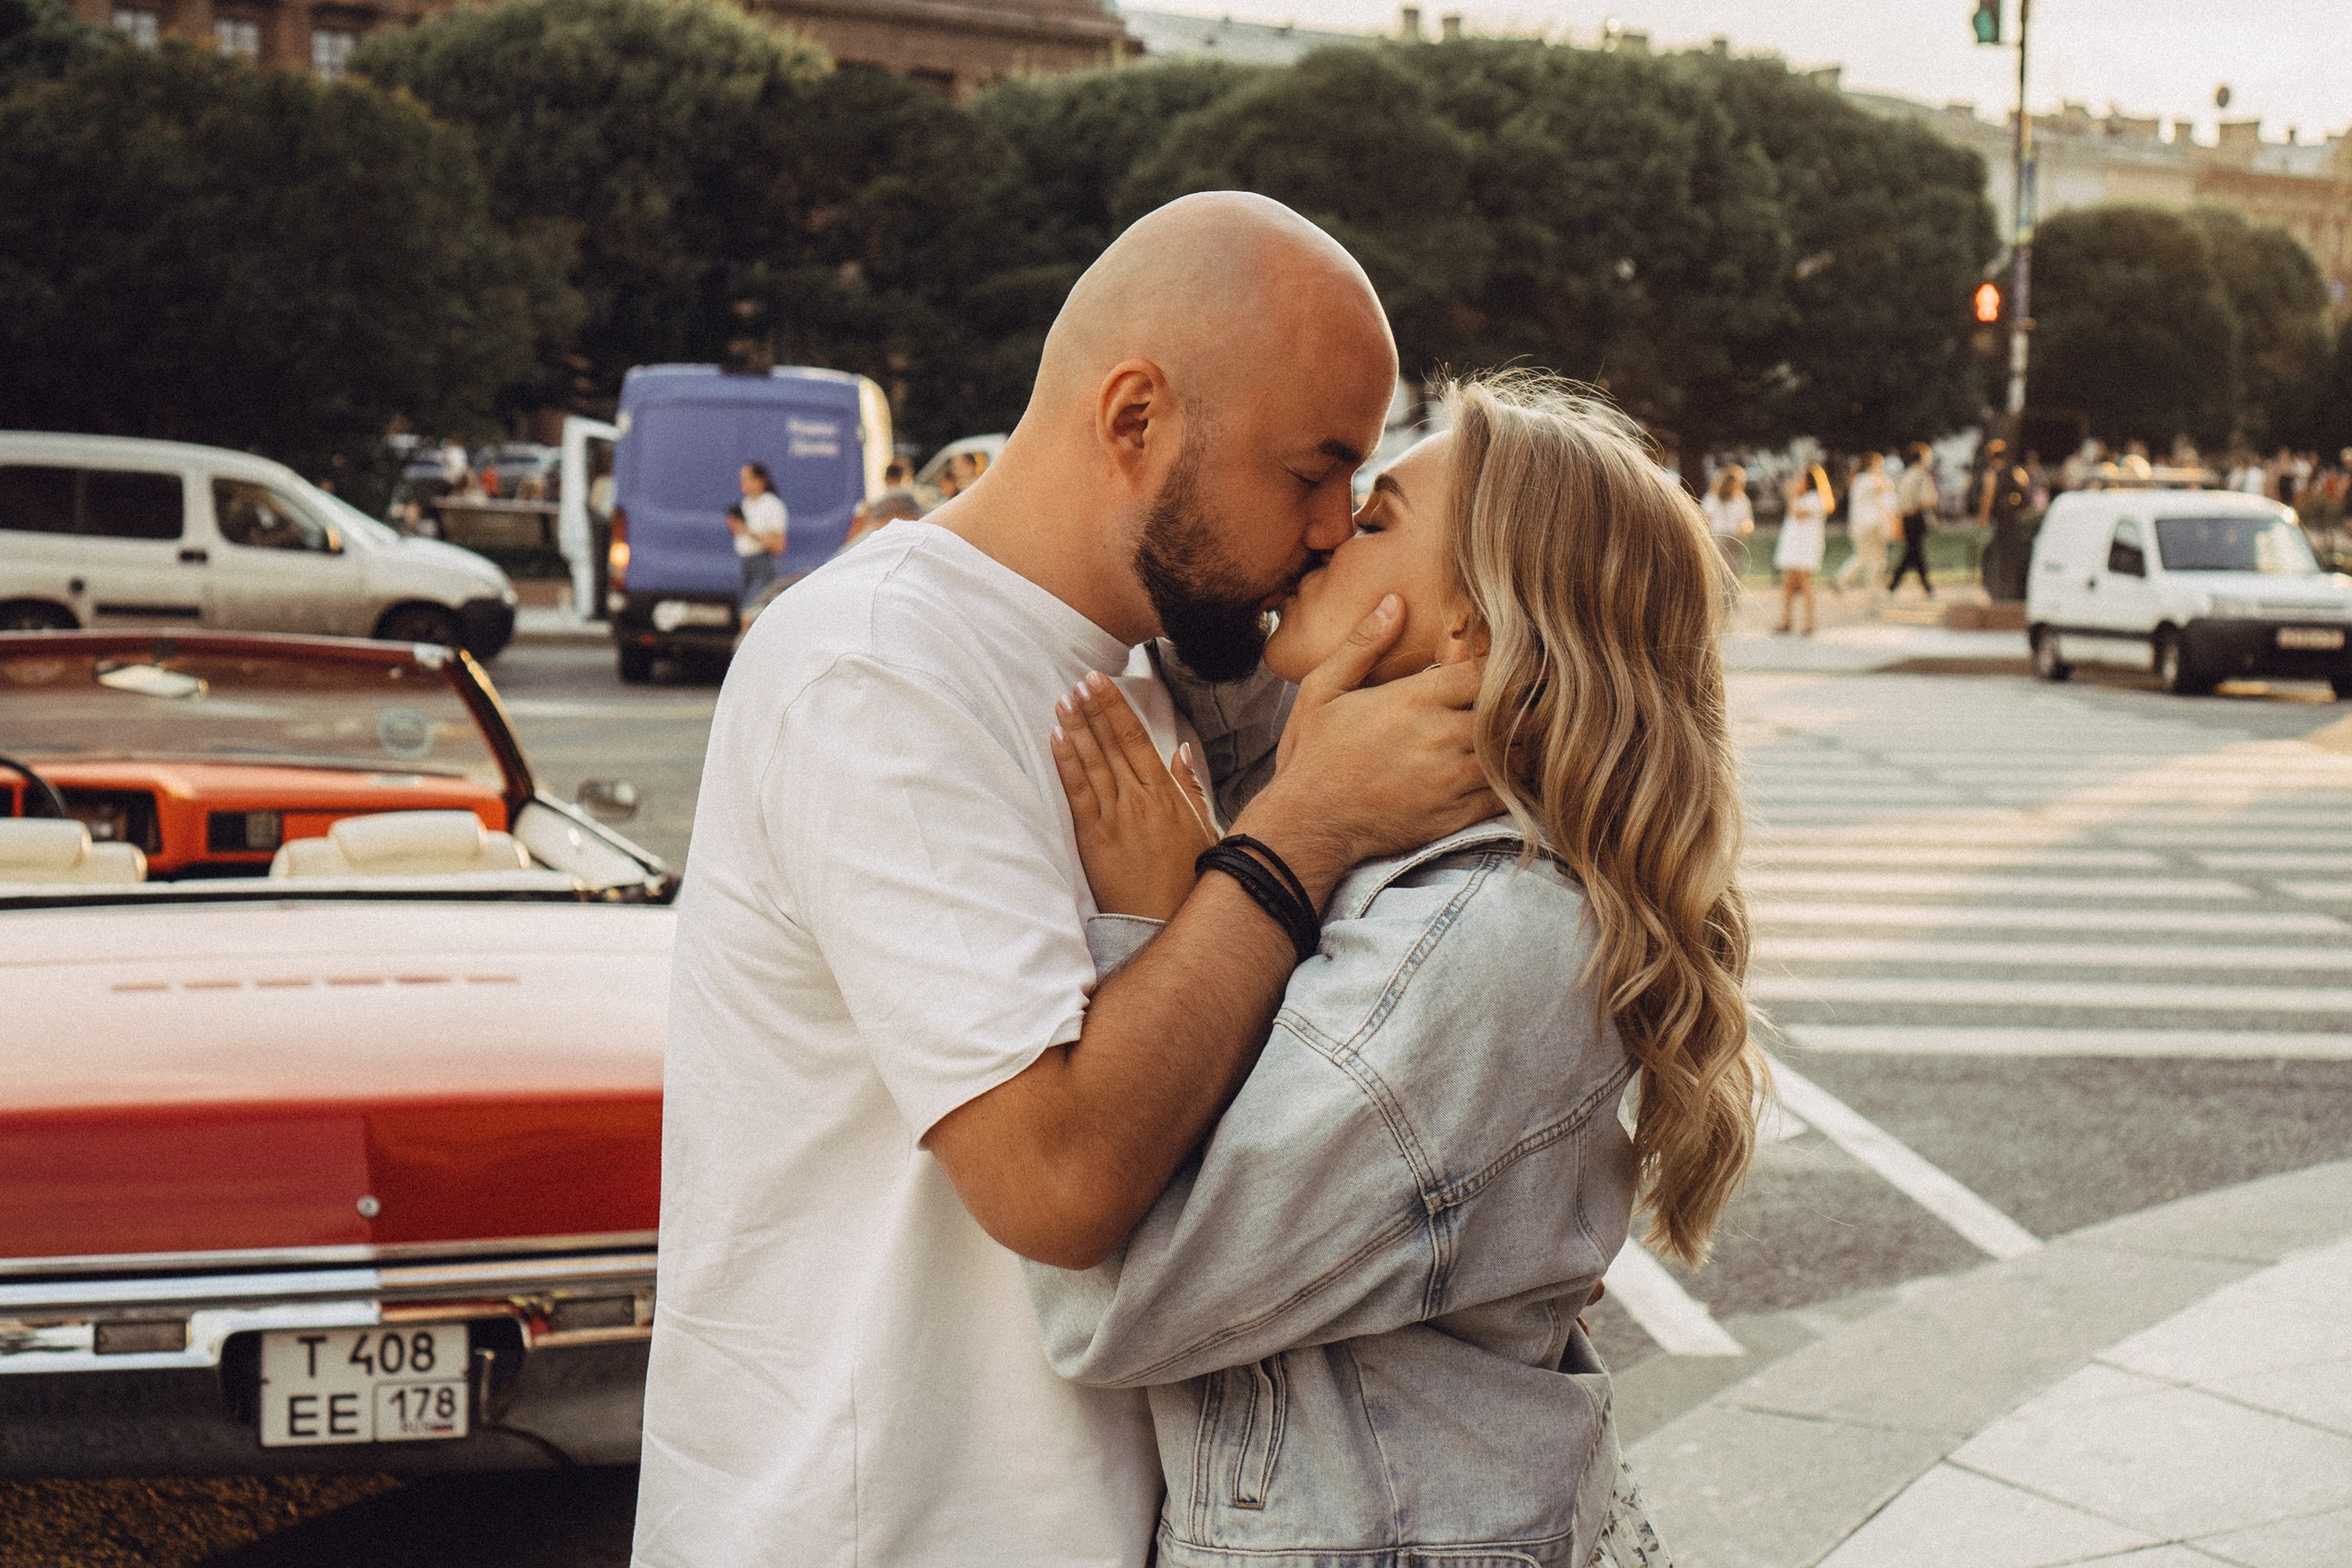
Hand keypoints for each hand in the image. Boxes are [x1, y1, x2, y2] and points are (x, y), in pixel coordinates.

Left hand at [1052, 671, 1215, 920]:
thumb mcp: (1204, 829)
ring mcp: (1116, 818)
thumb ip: (1191, 788)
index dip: (1116, 708)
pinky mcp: (1094, 839)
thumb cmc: (1189, 880)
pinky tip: (1057, 738)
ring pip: (1093, 762)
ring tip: (1064, 699)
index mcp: (1166, 794)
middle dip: (1094, 708)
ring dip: (1077, 727)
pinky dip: (1067, 763)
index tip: (1101, 682)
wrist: (1167, 923)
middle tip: (1079, 679)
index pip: (1137, 739)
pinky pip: (1078, 793)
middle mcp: (1140, 800)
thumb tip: (1182, 750)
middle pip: (1113, 743)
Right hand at [1239, 595, 1498, 904]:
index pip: (1484, 672)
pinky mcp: (1455, 814)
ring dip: (1519, 743)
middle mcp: (1439, 736)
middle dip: (1519, 705)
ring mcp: (1451, 778)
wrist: (1308, 824)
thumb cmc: (1312, 755)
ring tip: (1513, 736)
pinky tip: (1505, 772)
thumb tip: (1394, 603)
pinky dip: (1514, 782)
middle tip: (1521, 702)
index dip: (1498, 668)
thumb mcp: (1323, 689)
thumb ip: (1362, 645)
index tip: (1497, 670)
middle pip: (1511, 712)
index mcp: (1413, 700)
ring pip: (1515, 753)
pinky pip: (1506, 794)